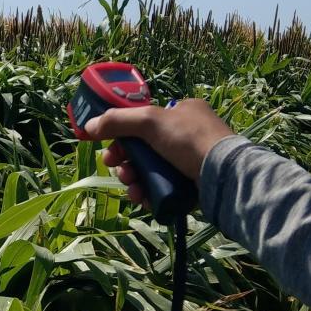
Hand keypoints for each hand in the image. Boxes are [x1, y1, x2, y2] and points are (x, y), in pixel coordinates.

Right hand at [83, 99, 233, 205]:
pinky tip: (142, 198)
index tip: (111, 148)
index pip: (144, 122)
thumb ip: (117, 121)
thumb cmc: (189, 139)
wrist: (223, 175)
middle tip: (117, 169)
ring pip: (150, 170)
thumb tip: (87, 127)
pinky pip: (162, 188)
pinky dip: (148, 192)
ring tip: (131, 186)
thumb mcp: (149, 121)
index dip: (123, 135)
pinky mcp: (192, 185)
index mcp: (181, 112)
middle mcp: (187, 135)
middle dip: (126, 161)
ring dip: (133, 179)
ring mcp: (190, 162)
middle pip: (143, 149)